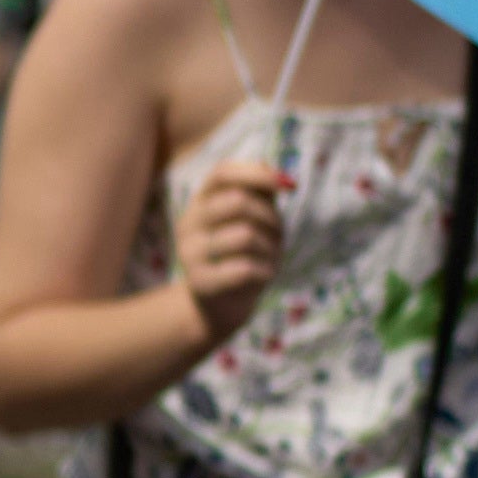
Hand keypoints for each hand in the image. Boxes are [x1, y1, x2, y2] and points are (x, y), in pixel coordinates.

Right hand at [172, 156, 288, 342]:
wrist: (221, 305)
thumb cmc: (243, 255)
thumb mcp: (254, 220)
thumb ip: (262, 193)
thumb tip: (276, 172)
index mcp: (200, 202)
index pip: (223, 172)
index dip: (258, 174)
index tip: (289, 186)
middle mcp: (188, 223)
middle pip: (238, 201)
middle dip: (270, 217)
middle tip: (278, 235)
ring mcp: (189, 253)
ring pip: (245, 234)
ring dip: (271, 246)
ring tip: (271, 258)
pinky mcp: (199, 282)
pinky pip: (245, 267)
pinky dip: (266, 270)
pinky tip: (264, 275)